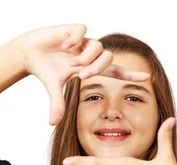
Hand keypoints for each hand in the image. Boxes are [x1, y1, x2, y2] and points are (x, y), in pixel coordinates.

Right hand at [16, 24, 150, 124]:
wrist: (29, 52)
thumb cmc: (46, 69)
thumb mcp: (54, 88)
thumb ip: (58, 104)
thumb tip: (53, 124)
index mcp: (90, 67)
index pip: (116, 71)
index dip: (131, 74)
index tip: (146, 78)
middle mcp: (90, 53)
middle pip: (108, 58)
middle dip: (97, 68)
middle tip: (81, 74)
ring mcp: (82, 42)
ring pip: (97, 46)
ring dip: (85, 56)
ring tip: (70, 62)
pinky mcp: (72, 29)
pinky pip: (82, 31)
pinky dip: (76, 39)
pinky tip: (65, 45)